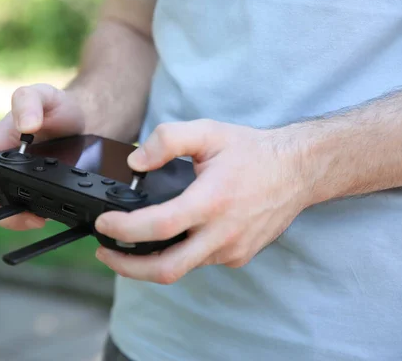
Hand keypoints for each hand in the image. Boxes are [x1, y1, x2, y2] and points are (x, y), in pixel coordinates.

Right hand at [0, 84, 84, 229]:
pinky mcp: (38, 195)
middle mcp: (0, 168)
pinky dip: (37, 217)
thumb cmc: (55, 106)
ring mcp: (19, 184)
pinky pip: (29, 213)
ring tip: (39, 218)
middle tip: (22, 212)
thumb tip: (26, 126)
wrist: (84, 121)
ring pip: (5, 211)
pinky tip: (52, 215)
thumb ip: (29, 100)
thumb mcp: (43, 93)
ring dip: (17, 220)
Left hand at [94, 119, 311, 283]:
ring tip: (128, 245)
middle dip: (127, 267)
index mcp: (212, 201)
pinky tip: (169, 238)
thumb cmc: (252, 152)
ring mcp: (231, 250)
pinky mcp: (237, 257)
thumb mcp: (208, 132)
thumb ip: (168, 140)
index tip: (103, 225)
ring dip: (149, 262)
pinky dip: (177, 254)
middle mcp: (223, 233)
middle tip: (104, 252)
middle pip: (166, 269)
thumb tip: (135, 162)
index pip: (159, 227)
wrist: (298, 171)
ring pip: (181, 268)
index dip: (124, 230)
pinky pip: (199, 262)